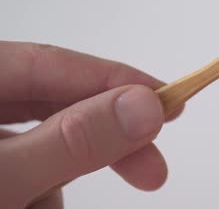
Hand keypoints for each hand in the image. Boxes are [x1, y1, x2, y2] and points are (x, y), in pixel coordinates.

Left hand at [0, 42, 182, 207]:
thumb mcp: (6, 177)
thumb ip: (70, 141)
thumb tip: (142, 107)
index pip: (49, 62)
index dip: (113, 79)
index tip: (167, 100)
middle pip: (51, 106)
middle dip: (100, 140)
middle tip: (151, 168)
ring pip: (41, 145)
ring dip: (59, 179)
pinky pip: (26, 171)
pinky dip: (39, 193)